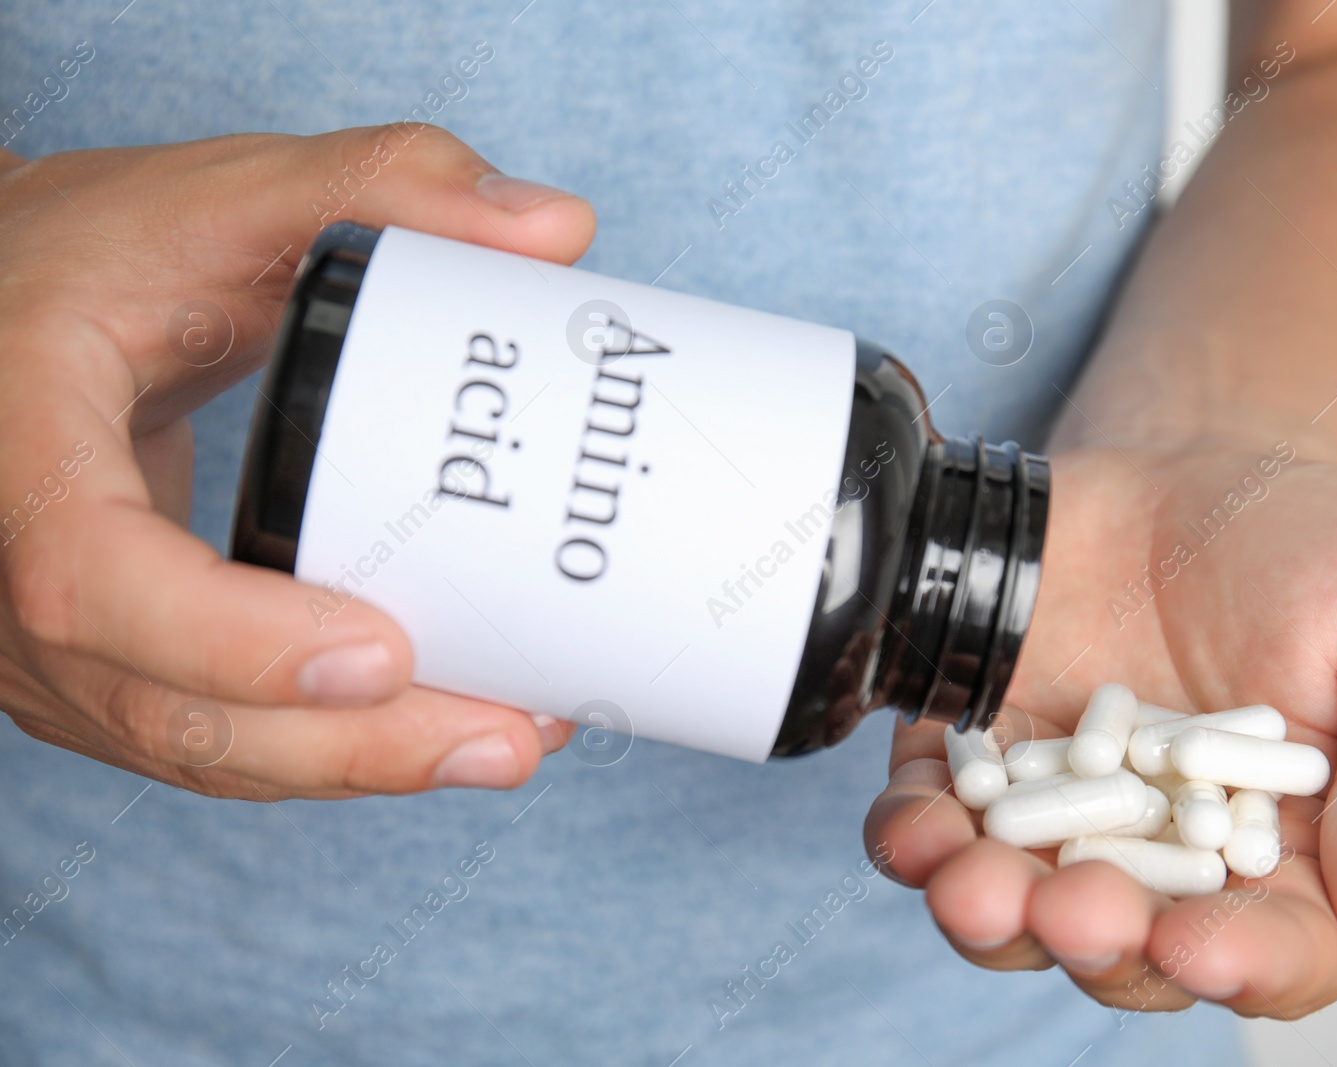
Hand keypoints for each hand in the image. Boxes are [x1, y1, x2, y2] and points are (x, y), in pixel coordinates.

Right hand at [0, 126, 593, 798]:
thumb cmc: (98, 253)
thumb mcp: (225, 193)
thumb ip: (383, 185)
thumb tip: (560, 227)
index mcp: (15, 440)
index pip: (88, 579)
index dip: (231, 640)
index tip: (386, 655)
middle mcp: (0, 566)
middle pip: (163, 709)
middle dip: (351, 747)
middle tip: (510, 737)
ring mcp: (36, 640)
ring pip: (190, 749)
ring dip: (356, 768)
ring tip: (508, 743)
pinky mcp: (89, 669)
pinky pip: (200, 740)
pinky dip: (319, 754)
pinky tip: (436, 735)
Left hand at [864, 431, 1336, 1017]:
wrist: (1200, 465)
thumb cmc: (1324, 551)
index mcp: (1294, 855)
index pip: (1276, 950)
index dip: (1241, 966)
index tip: (1197, 947)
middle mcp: (1168, 856)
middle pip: (1128, 946)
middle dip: (1094, 940)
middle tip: (1072, 910)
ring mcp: (1064, 810)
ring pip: (1015, 902)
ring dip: (987, 908)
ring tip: (972, 883)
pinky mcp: (983, 751)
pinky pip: (934, 812)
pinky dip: (916, 830)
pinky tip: (917, 820)